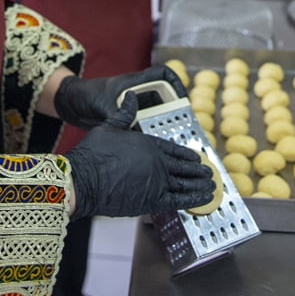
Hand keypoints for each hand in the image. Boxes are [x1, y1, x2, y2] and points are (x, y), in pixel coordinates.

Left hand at [54, 65, 187, 129]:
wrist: (69, 105)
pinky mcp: (128, 120)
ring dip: (164, 125)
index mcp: (135, 83)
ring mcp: (134, 107)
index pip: (163, 75)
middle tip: (185, 127)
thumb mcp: (103, 105)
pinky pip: (145, 126)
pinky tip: (156, 148)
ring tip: (174, 140)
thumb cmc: (85, 96)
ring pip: (157, 114)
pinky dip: (151, 135)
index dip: (176, 83)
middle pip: (165, 99)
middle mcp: (138, 94)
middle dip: (175, 111)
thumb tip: (133, 130)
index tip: (184, 98)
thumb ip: (119, 116)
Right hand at [66, 91, 213, 218]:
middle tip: (209, 172)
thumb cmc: (93, 152)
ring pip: (184, 184)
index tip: (197, 158)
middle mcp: (156, 161)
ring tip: (211, 186)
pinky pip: (180, 200)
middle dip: (197, 170)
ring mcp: (157, 181)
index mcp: (148, 142)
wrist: (83, 179)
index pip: (173, 149)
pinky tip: (205, 198)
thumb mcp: (110, 125)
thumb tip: (131, 95)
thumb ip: (125, 112)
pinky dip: (194, 199)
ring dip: (200, 185)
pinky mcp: (152, 200)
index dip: (187, 155)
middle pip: (182, 167)